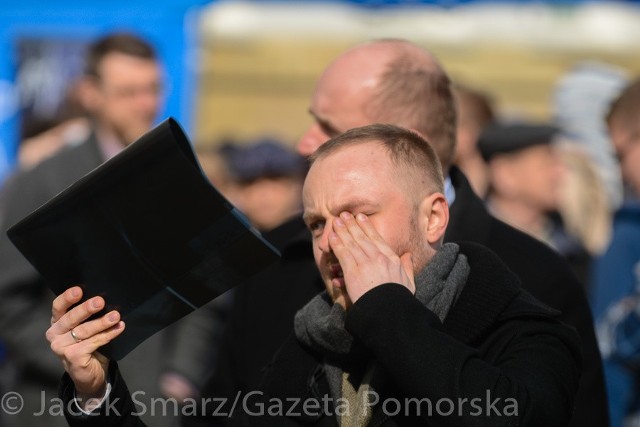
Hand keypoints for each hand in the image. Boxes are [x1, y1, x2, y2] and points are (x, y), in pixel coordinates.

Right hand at [46, 286, 124, 407]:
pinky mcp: (72, 357)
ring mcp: (61, 347)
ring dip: (102, 322)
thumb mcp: (85, 328)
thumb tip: (106, 299)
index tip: (79, 290)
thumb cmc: (88, 345)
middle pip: (70, 318)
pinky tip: (119, 328)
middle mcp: (55, 334)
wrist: (90, 374)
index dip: (67, 298)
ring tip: (116, 316)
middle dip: (86, 309)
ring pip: (83, 331)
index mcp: (57, 322)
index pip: (58, 307)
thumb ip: (89, 316)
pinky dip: (107, 335)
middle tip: (100, 301)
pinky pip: (93, 342)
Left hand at [329, 212, 414, 304]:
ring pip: (351, 243)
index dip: (367, 227)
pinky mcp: (353, 272)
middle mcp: (379, 258)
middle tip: (344, 215)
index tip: (360, 218)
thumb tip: (408, 256)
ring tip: (335, 221)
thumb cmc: (400, 300)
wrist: (390, 312)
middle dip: (352, 224)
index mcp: (392, 259)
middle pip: (362, 237)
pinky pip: (343, 254)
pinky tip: (331, 237)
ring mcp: (366, 264)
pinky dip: (337, 244)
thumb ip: (408, 267)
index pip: (377, 239)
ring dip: (342, 230)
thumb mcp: (409, 282)